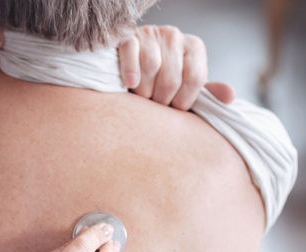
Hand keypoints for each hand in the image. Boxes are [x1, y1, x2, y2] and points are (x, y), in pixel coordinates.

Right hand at [118, 25, 235, 107]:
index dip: (184, 100)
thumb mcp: (187, 85)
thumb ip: (207, 92)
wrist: (134, 61)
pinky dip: (130, 70)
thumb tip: (229, 96)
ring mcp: (152, 34)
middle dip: (162, 99)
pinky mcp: (129, 36)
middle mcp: (175, 36)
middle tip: (156, 105)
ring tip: (142, 97)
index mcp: (194, 47)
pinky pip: (131, 52)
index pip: (195, 78)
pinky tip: (131, 83)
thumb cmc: (162, 78)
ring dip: (144, 91)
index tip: (175, 108)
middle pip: (171, 77)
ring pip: (151, 67)